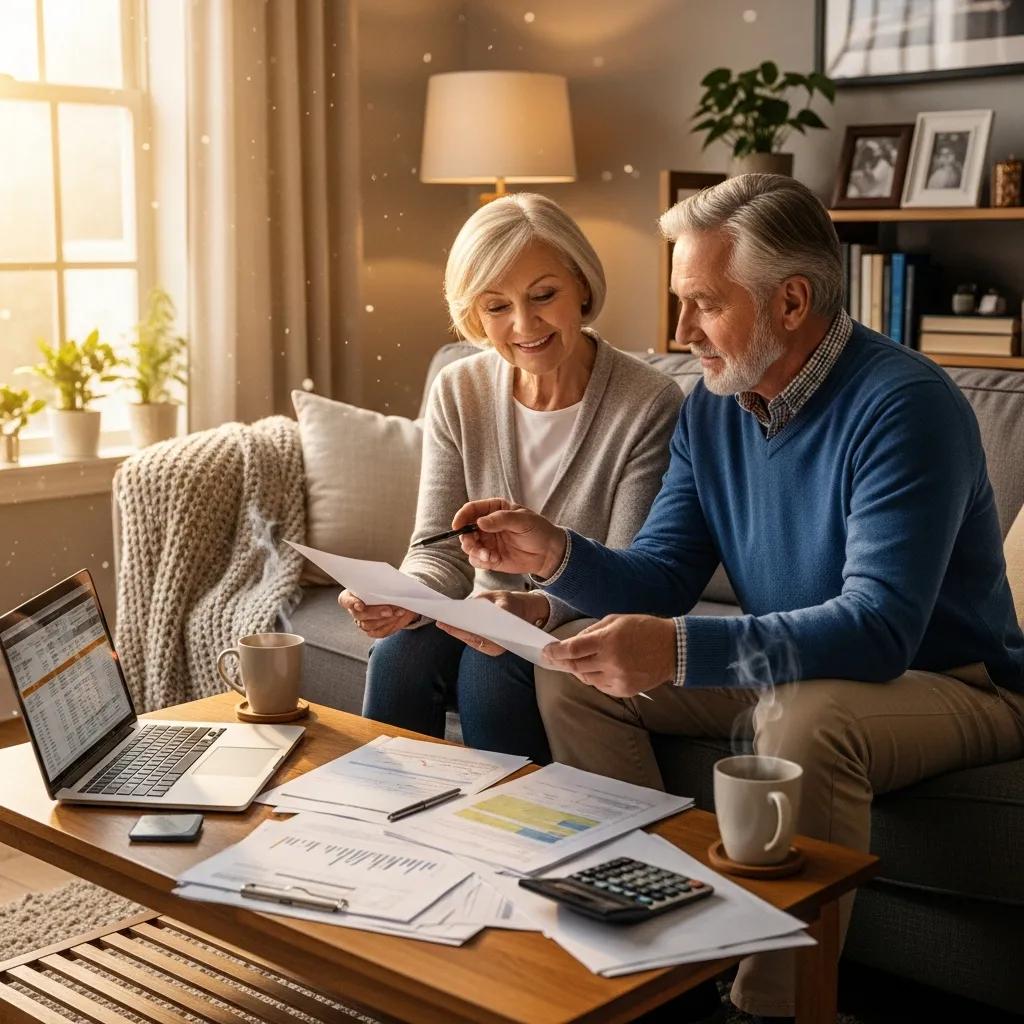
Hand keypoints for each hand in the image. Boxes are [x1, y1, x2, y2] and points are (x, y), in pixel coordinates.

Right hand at [338, 589, 417, 638]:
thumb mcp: (386, 581)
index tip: (360, 605)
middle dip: (375, 613)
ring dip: (385, 619)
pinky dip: (390, 625)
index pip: (344, 600)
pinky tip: (398, 617)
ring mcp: (363, 621)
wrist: (400, 597)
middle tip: (389, 611)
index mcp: (352, 594)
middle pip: (359, 615)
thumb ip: (384, 584)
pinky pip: (379, 632)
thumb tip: (391, 588)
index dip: (350, 603)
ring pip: (368, 625)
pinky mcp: (373, 630)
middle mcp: (355, 610)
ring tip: (399, 612)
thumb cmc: (389, 586)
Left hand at [435, 590, 550, 656]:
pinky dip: (464, 634)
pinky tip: (453, 626)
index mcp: (503, 628)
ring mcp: (496, 649)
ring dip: (457, 632)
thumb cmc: (510, 602)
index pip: (476, 631)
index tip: (445, 622)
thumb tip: (462, 607)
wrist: (526, 612)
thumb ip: (481, 601)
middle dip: (454, 629)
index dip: (458, 627)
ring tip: (443, 623)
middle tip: (439, 622)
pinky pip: (475, 642)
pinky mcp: (493, 650)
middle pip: (471, 638)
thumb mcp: (497, 597)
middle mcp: (500, 644)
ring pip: (471, 641)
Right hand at [452, 498, 565, 577]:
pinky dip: (481, 561)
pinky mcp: (490, 557)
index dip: (461, 517)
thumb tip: (480, 522)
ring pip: (468, 546)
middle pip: (465, 530)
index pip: (471, 510)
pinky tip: (494, 560)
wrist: (548, 553)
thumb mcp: (523, 520)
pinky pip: (476, 559)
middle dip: (467, 539)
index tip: (457, 526)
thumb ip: (501, 519)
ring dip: (475, 552)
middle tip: (476, 546)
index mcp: (493, 509)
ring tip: (490, 556)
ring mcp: (487, 541)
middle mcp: (487, 525)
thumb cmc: (538, 530)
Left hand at [543, 615, 675, 697]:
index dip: (555, 652)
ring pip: (586, 678)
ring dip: (579, 670)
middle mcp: (611, 661)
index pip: (572, 650)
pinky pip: (600, 686)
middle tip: (553, 658)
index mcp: (607, 641)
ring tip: (580, 661)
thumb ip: (591, 631)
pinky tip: (599, 669)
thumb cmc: (643, 629)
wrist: (672, 649)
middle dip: (562, 662)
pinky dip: (595, 678)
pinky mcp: (624, 690)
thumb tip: (571, 642)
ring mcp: (618, 678)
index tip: (546, 651)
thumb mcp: (615, 620)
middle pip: (575, 666)